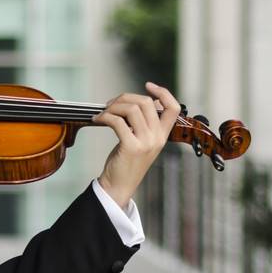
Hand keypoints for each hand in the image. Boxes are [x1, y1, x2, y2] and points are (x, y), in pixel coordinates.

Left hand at [94, 81, 180, 208]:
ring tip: (104, 113)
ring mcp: (145, 143)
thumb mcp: (142, 141)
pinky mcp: (131, 147)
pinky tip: (97, 120)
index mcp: (162, 135)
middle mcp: (157, 138)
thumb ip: (145, 123)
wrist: (119, 186)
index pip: (174, 108)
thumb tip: (141, 101)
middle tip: (111, 105)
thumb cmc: (127, 162)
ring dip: (113, 107)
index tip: (148, 86)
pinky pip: (117, 121)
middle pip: (146, 102)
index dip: (163, 92)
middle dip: (125, 98)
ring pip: (131, 109)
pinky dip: (104, 117)